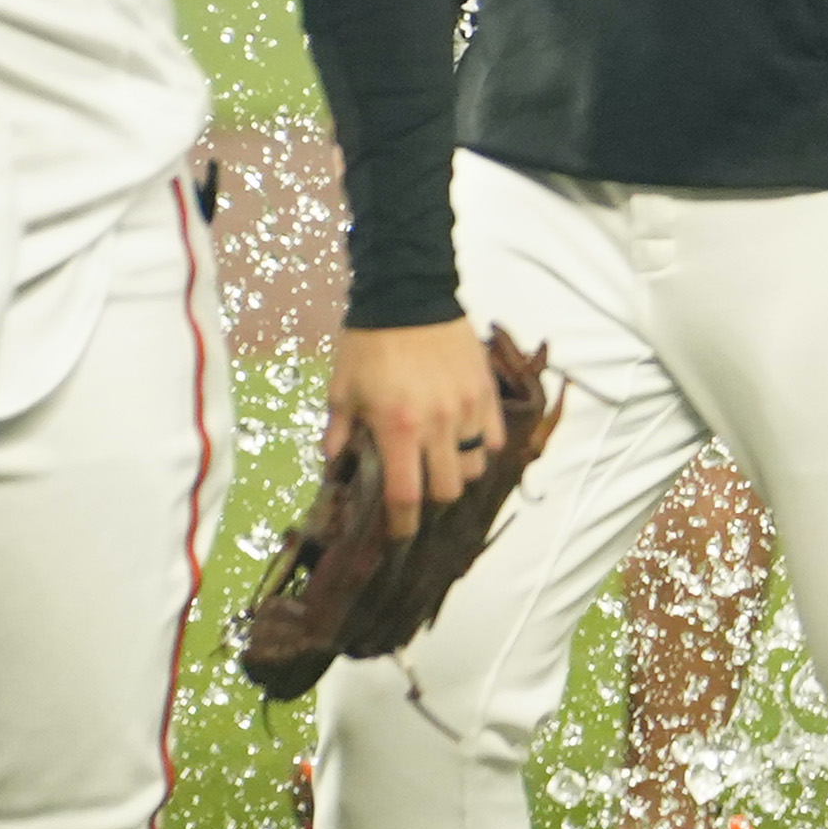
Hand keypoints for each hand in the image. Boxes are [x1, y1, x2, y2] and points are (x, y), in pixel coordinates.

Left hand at [327, 317, 503, 539]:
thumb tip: (335, 465)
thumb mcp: (341, 390)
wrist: (408, 295)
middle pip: (449, 489)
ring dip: (458, 471)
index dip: (403, 523)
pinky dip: (481, 446)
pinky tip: (466, 440)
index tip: (399, 533)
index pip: (406, 495)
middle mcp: (438, 426)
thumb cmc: (368, 344)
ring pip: (475, 465)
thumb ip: (338, 432)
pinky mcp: (487, 391)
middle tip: (420, 491)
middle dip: (433, 500)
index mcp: (397, 429)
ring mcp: (468, 408)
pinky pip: (493, 435)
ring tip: (444, 462)